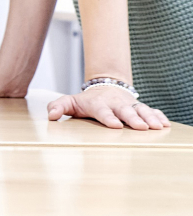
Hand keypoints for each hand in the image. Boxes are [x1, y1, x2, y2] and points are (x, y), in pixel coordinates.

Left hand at [47, 84, 169, 129]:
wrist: (104, 87)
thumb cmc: (86, 101)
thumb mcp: (70, 102)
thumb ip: (58, 107)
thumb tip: (50, 116)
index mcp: (98, 104)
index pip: (103, 111)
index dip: (109, 118)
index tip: (115, 125)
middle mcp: (116, 104)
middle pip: (125, 111)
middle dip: (133, 119)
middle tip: (142, 127)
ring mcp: (129, 104)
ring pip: (140, 110)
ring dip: (149, 118)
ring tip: (157, 127)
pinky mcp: (139, 107)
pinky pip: (151, 110)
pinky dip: (159, 115)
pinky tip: (165, 123)